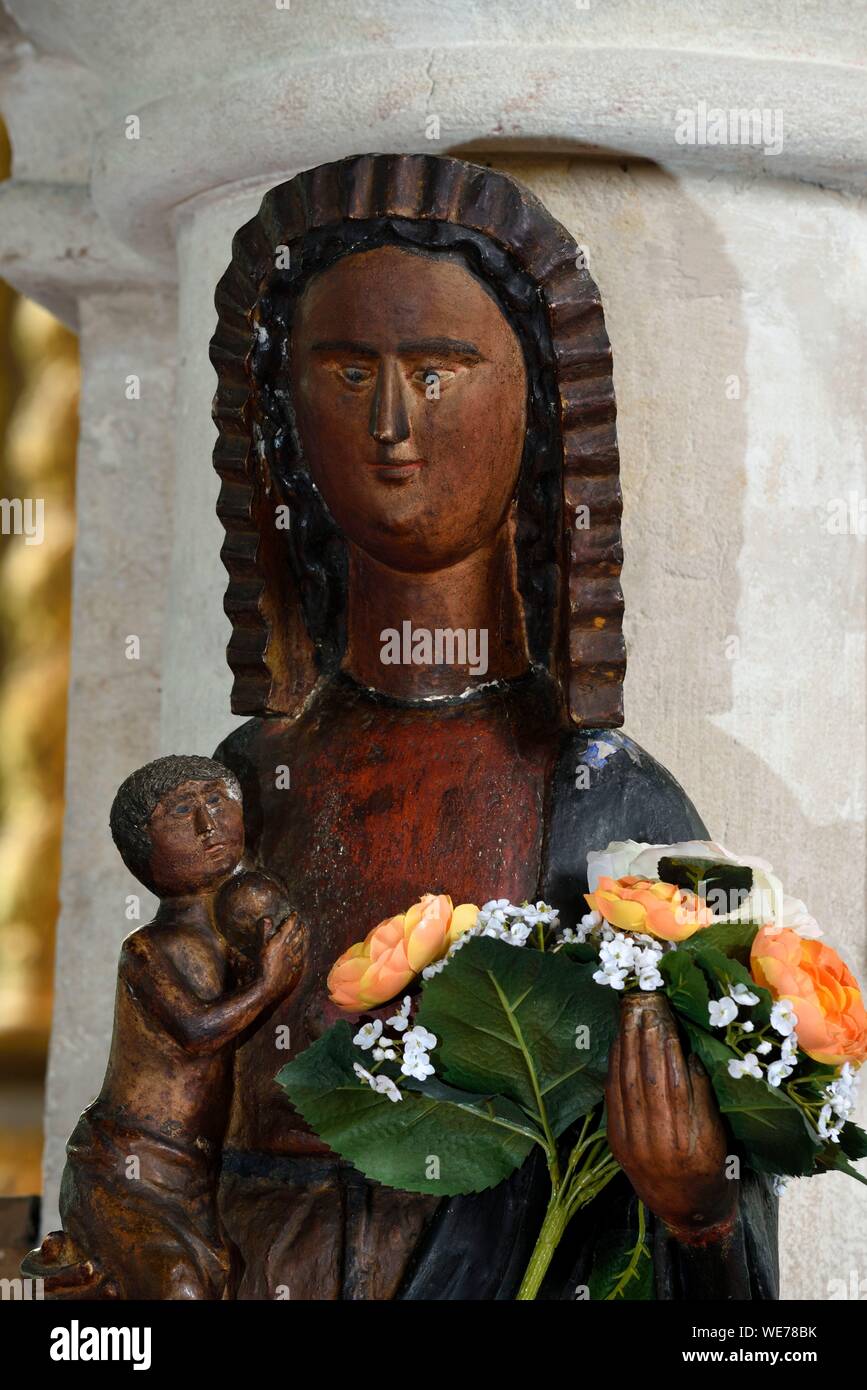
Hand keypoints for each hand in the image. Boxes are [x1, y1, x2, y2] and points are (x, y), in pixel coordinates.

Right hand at [260, 911, 304, 998]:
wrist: (269, 987)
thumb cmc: (262, 967)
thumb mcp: (261, 948)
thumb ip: (264, 933)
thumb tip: (266, 919)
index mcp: (280, 942)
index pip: (288, 927)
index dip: (292, 919)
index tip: (295, 914)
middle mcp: (289, 948)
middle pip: (297, 935)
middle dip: (300, 928)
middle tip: (303, 923)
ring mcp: (294, 958)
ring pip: (301, 944)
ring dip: (303, 938)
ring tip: (305, 933)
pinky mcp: (297, 967)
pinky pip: (302, 956)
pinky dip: (304, 950)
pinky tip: (304, 950)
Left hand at [605, 992, 736, 1243]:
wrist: (688, 1212)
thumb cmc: (713, 1170)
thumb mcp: (720, 1136)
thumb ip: (703, 1096)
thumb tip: (686, 1052)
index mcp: (691, 1142)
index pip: (676, 1083)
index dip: (668, 1047)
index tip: (667, 1017)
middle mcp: (659, 1144)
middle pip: (648, 1079)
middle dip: (645, 1038)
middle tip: (645, 1005)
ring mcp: (633, 1145)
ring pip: (627, 1085)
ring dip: (627, 1046)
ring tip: (630, 1015)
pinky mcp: (616, 1144)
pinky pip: (612, 1098)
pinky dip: (614, 1067)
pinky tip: (618, 1043)